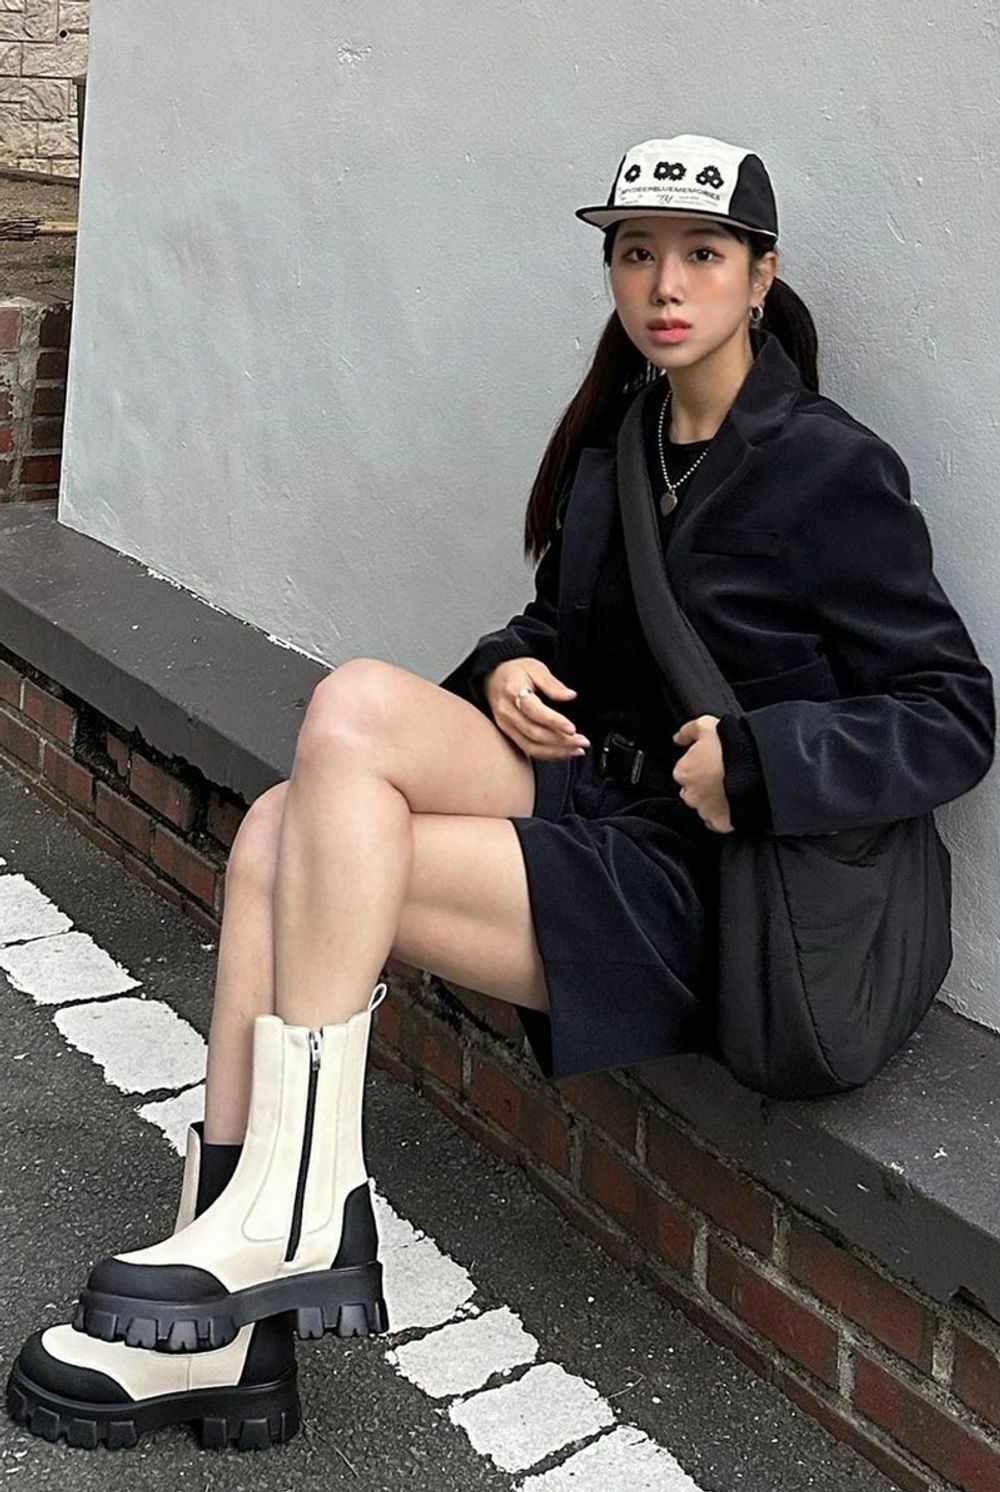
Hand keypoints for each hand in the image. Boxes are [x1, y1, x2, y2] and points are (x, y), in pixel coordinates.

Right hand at [484, 659, 590, 760]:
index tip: (572, 728)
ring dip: (556, 751)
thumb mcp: (535, 668)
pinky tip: (564, 752)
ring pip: (531, 746)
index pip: (533, 710)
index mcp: (513, 691)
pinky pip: (528, 750)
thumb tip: (570, 695)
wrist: (492, 679)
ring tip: (577, 750)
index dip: (553, 721)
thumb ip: (552, 683)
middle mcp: (507, 712)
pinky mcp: (508, 735)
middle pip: (534, 733)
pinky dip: (548, 754)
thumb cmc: (515, 672)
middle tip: (583, 741)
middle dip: (561, 740)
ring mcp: (506, 726)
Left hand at [672, 714, 734, 833]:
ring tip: (733, 788)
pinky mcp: (720, 823)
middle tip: (724, 775)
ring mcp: (704, 810)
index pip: (685, 771)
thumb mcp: (707, 725)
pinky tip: (734, 803)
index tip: (713, 763)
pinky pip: (718, 822)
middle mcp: (690, 793)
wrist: (757, 768)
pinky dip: (724, 815)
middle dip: (705, 785)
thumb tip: (678, 738)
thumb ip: (688, 731)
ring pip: (705, 807)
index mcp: (683, 771)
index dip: (700, 766)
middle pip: (694, 791)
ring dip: (715, 800)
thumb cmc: (731, 747)